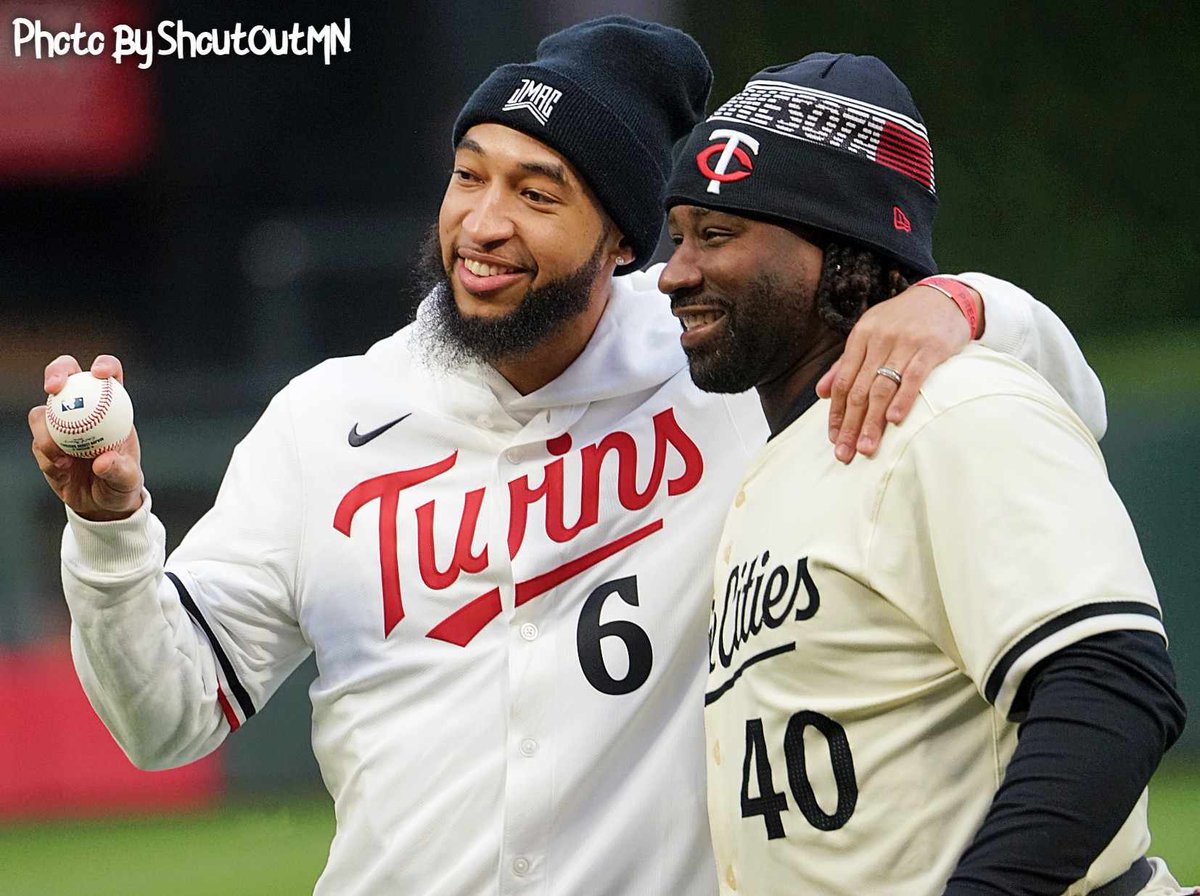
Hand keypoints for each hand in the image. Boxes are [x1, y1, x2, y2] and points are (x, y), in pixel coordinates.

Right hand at [29, 354, 144, 521]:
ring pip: (42, 411)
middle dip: (57, 372)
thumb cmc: (121, 484)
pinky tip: (61, 470)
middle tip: (54, 387)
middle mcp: (84, 407)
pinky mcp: (44, 442)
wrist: (100, 504)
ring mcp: (60, 423)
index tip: (99, 374)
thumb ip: (120, 470)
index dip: (104, 365)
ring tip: (63, 460)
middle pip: (67, 375)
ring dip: (46, 432)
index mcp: (112, 406)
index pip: (110, 374)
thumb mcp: (128, 480)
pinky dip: (46, 456)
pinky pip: (37, 442)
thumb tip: (103, 461)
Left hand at [817, 283, 977, 462]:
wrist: (944, 297)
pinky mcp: (931, 348)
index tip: (834, 438)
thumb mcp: (870, 333)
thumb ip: (846, 363)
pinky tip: (894, 420)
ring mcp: (905, 343)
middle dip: (851, 425)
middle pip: (860, 389)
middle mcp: (880, 339)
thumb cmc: (903, 320)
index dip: (837, 412)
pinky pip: (915, 377)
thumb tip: (822, 393)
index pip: (844, 381)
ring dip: (873, 421)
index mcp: (861, 336)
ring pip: (883, 387)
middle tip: (845, 453)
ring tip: (867, 447)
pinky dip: (903, 399)